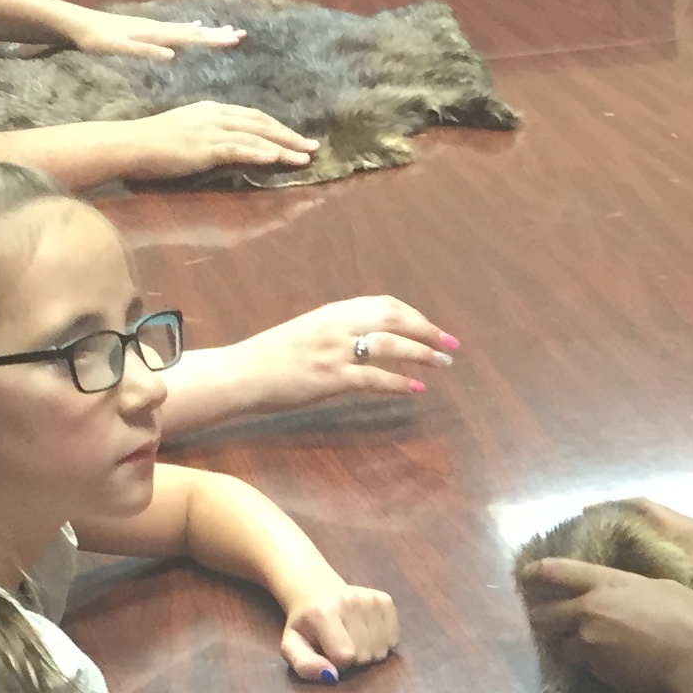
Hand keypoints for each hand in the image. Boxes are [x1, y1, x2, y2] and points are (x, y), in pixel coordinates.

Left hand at [64, 7, 247, 58]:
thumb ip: (145, 50)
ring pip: (188, 29)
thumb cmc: (97, 39)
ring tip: (226, 30)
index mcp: (156, 34)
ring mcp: (154, 26)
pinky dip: (190, 29)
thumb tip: (172, 55)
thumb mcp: (119, 47)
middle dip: (218, 34)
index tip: (235, 39)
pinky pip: (177, 29)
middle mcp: (159, 27)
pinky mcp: (147, 28)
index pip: (191, 37)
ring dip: (208, 31)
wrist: (78, 22)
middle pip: (194, 32)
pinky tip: (195, 26)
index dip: (214, 39)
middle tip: (241, 34)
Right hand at [128, 101, 319, 177]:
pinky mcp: (205, 146)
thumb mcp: (188, 132)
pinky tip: (278, 158)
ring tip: (305, 157)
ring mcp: (211, 130)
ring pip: (256, 136)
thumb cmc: (154, 143)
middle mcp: (216, 115)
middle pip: (262, 123)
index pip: (253, 116)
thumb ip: (210, 137)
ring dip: (284, 147)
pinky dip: (262, 153)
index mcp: (212, 110)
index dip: (277, 126)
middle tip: (313, 146)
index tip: (296, 137)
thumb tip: (229, 147)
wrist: (130, 144)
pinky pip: (240, 148)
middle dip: (289, 135)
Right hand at [241, 296, 459, 407]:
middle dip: (428, 330)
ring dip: (422, 354)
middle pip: (394, 318)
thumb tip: (370, 336)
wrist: (241, 373)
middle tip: (451, 345)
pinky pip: (373, 377)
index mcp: (333, 311)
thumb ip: (339, 330)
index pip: (384, 304)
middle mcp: (337, 325)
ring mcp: (333, 351)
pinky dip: (399, 382)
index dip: (414, 315)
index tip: (431, 328)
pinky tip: (416, 389)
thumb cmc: (273, 357)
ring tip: (442, 365)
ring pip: (390, 345)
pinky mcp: (330, 378)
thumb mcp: (309, 332)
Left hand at [280, 580, 399, 678]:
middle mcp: (350, 601)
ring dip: (369, 652)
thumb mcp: (292, 646)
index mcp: (323, 613)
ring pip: (381, 648)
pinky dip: (383, 642)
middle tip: (341, 646)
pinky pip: (394, 637)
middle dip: (354, 659)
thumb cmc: (305, 624)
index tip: (328, 654)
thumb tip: (331, 676)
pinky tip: (368, 634)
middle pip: (365, 654)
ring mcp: (370, 599)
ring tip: (354, 641)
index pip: (345, 655)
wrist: (316, 590)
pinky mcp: (385, 599)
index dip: (337, 663)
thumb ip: (305, 665)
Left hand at [520, 555, 692, 692]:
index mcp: (605, 583)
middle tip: (548, 620)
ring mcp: (590, 645)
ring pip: (563, 645)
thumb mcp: (659, 587)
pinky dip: (592, 662)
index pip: (557, 572)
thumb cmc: (691, 616)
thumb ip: (630, 589)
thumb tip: (621, 595)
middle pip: (544, 616)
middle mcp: (588, 612)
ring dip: (569, 644)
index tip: (526, 575)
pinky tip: (613, 661)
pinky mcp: (599, 673)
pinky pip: (586, 665)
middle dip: (542, 618)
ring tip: (586, 644)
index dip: (536, 572)